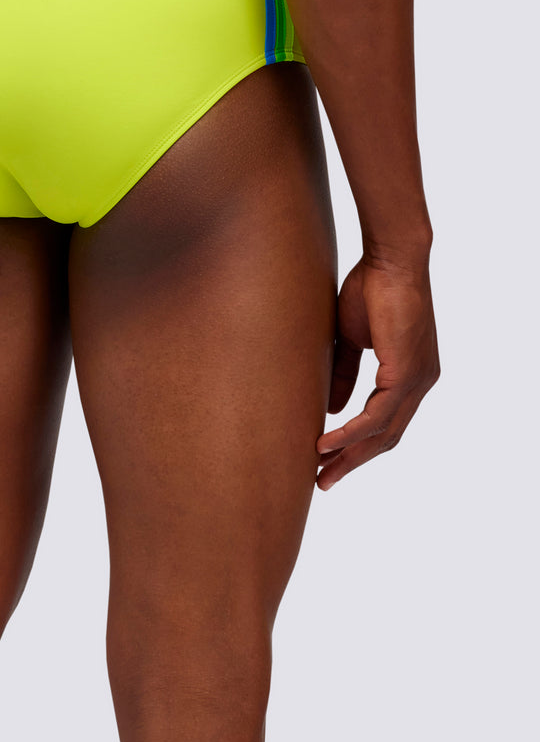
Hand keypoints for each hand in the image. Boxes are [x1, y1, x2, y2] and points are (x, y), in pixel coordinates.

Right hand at [316, 249, 439, 489]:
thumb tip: (334, 408)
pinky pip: (378, 415)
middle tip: (323, 482)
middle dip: (353, 462)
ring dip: (349, 455)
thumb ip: (345, 373)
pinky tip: (327, 443)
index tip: (328, 461)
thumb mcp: (353, 339)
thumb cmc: (372, 288)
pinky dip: (351, 433)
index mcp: (410, 374)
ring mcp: (417, 380)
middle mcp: (420, 383)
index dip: (358, 444)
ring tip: (320, 471)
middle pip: (386, 437)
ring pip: (383, 433)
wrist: (391, 260)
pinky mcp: (407, 373)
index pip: (386, 422)